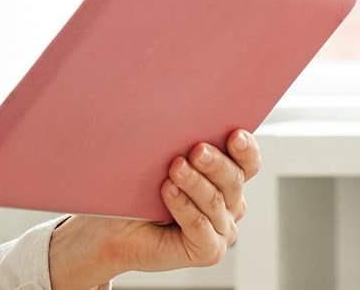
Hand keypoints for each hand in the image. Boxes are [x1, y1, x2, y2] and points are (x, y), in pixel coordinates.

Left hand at [47, 129, 262, 287]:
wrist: (111, 229)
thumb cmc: (135, 192)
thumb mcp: (158, 160)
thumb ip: (176, 143)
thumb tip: (175, 109)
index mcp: (225, 178)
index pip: (248, 162)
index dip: (246, 149)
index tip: (235, 134)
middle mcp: (230, 204)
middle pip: (234, 179)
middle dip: (215, 162)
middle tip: (196, 150)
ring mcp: (221, 229)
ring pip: (216, 201)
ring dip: (195, 182)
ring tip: (175, 168)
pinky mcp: (208, 250)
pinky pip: (201, 227)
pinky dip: (185, 207)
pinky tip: (169, 191)